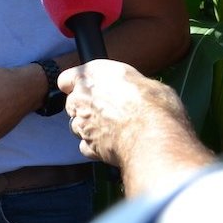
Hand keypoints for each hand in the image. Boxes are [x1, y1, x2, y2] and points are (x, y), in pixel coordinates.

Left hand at [59, 59, 211, 194]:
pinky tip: (111, 146)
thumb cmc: (155, 106)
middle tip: (107, 112)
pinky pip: (85, 146)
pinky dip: (94, 148)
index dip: (74, 85)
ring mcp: (82, 122)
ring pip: (77, 125)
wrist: (154, 137)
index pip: (67, 79)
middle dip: (85, 108)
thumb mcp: (148, 83)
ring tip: (112, 131)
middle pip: (73, 103)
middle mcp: (82, 97)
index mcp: (93, 74)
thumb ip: (128, 85)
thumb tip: (136, 91)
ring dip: (89, 128)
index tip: (83, 89)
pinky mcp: (88, 145)